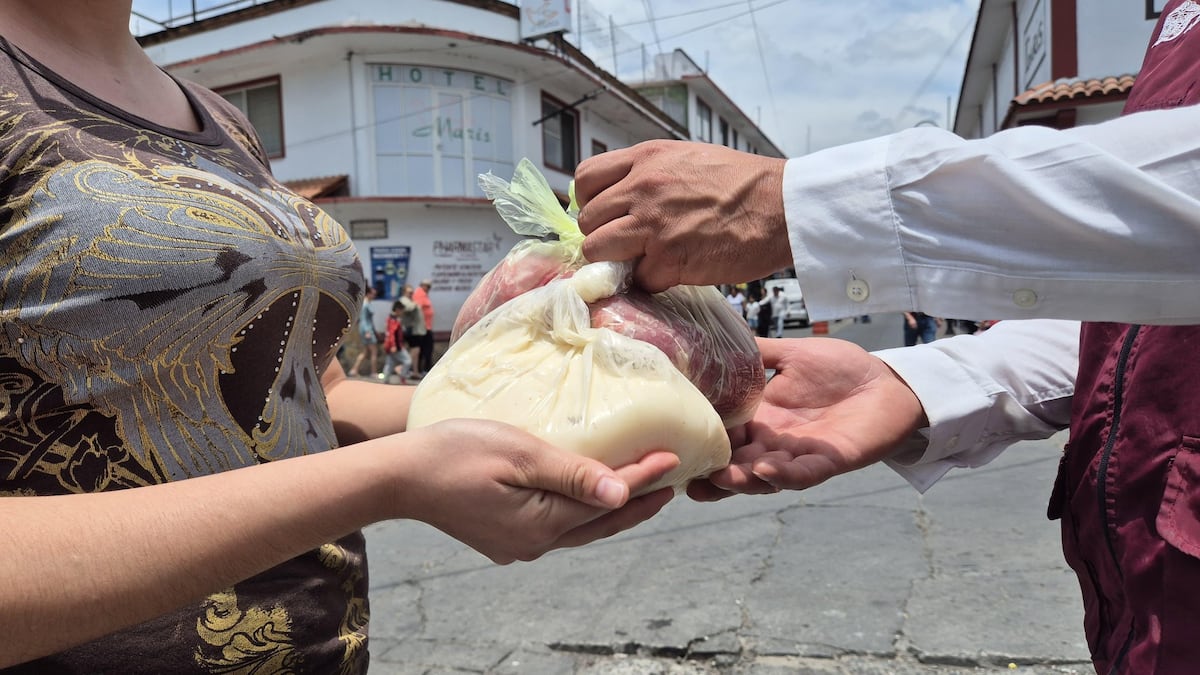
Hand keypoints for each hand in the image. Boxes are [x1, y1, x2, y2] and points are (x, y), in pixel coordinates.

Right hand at [398, 419, 679, 562]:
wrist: (399, 475)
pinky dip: (583, 512)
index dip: (644, 478)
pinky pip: (557, 527)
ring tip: (643, 490)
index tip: (674, 458)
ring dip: (612, 509)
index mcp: (542, 524)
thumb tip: (619, 494)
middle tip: (673, 482)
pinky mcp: (504, 539)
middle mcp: (534, 544)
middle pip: (600, 523)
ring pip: (580, 528)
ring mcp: (518, 545)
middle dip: (639, 502)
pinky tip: (590, 498)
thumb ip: (572, 474)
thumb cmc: (456, 452)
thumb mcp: (520, 454)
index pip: (608, 500)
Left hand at [574, 140, 790, 292]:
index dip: (589, 202)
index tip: (604, 215)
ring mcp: (653, 225)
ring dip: (616, 262)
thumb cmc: (743, 183)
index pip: (585, 178)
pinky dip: (652, 282)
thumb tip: (622, 196)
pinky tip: (673, 272)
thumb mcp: (688, 158)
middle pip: (587, 221)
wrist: (782, 205)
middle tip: (627, 245)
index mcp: (647, 159)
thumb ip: (651, 174)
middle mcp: (643, 188)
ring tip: (643, 261)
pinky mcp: (669, 260)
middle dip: (603, 237)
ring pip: (598, 251)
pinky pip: (638, 279)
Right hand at [687, 337, 926, 500]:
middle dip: (713, 476)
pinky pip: (803, 474)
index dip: (701, 442)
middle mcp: (775, 444)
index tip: (671, 444)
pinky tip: (765, 470)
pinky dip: (784, 476)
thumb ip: (755, 352)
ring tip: (719, 478)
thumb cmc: (841, 368)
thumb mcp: (790, 354)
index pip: (724, 436)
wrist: (888, 380)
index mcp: (762, 420)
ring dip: (742, 481)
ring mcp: (800, 456)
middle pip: (738, 466)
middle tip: (685, 479)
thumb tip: (713, 336)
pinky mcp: (829, 461)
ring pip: (765, 477)